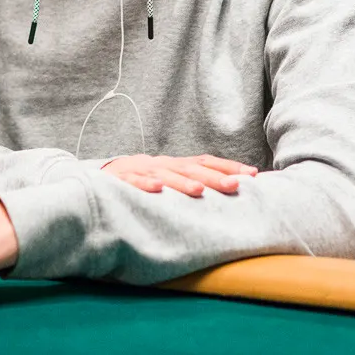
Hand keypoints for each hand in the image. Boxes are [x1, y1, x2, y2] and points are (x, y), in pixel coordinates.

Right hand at [102, 154, 258, 196]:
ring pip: (164, 175)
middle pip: (190, 167)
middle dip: (214, 177)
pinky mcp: (120, 180)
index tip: (253, 174)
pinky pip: (133, 182)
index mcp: (174, 165)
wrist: (101, 176)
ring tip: (199, 190)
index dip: (228, 167)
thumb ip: (192, 183)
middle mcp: (161, 164)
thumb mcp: (167, 180)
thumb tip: (229, 193)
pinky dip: (145, 185)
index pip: (205, 161)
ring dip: (182, 182)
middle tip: (235, 186)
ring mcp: (140, 170)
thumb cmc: (142, 181)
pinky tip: (157, 190)